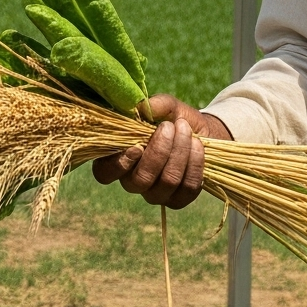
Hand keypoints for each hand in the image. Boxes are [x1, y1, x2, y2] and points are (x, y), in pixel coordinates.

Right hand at [89, 96, 230, 210]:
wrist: (201, 132)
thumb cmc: (174, 120)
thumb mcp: (164, 108)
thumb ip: (153, 106)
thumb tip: (141, 108)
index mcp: (119, 159)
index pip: (105, 173)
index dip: (118, 164)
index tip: (137, 145)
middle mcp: (133, 181)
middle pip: (140, 180)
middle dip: (159, 151)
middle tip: (170, 126)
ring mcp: (156, 194)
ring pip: (167, 182)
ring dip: (179, 152)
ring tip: (185, 129)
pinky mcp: (179, 200)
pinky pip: (188, 187)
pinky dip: (195, 163)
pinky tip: (197, 144)